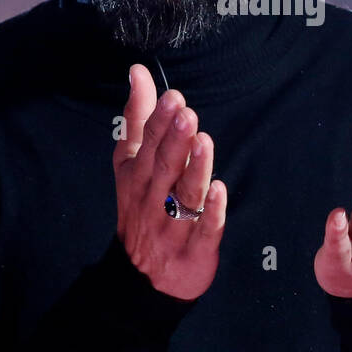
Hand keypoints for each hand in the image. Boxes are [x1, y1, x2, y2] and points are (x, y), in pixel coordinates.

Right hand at [113, 64, 228, 299]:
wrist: (141, 277)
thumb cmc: (141, 207)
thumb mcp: (132, 162)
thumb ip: (138, 117)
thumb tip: (139, 73)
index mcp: (139, 175)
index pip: (148, 144)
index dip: (159, 121)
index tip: (173, 97)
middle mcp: (154, 198)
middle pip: (165, 166)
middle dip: (175, 140)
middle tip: (187, 114)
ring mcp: (173, 226)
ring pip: (185, 195)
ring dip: (195, 169)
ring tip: (203, 142)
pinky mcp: (195, 250)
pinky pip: (204, 230)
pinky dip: (212, 213)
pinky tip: (220, 192)